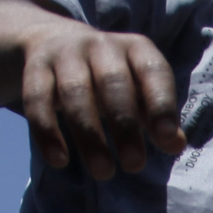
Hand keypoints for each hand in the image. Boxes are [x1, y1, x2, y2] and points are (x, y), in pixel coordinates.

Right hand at [10, 8, 183, 181]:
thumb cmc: (110, 78)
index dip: (161, 104)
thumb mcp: (138, 90)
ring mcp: (65, 54)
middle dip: (125, 126)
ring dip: (89, 136)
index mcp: (135, 48)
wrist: (54, 41)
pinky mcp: (36, 69)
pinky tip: (59, 161)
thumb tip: (176, 144)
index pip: (152, 71)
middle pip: (113, 84)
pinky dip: (47, 132)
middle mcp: (100, 45)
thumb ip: (157, 117)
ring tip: (103, 172)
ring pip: (75, 93)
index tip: (166, 138)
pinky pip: (37, 100)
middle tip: (134, 166)